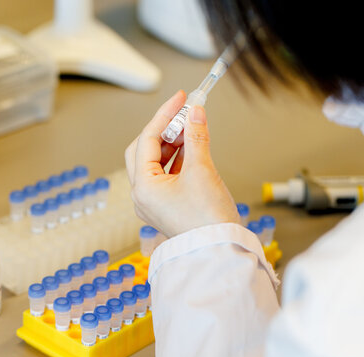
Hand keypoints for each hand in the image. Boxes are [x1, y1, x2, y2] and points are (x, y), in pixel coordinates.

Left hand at [125, 90, 239, 237]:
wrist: (221, 250)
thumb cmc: (208, 221)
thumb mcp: (202, 170)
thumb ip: (196, 136)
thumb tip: (195, 112)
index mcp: (143, 187)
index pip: (147, 139)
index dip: (165, 115)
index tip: (180, 98)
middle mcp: (143, 195)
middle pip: (145, 149)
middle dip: (164, 129)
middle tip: (183, 113)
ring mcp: (153, 202)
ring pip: (155, 162)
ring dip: (171, 143)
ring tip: (190, 128)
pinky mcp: (166, 206)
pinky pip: (166, 174)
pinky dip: (177, 158)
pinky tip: (191, 147)